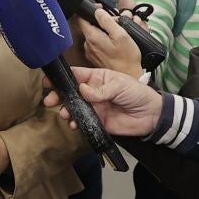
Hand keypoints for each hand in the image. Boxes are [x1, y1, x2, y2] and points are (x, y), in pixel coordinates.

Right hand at [44, 66, 163, 137]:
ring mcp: (94, 107)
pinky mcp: (97, 122)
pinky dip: (75, 122)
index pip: (76, 75)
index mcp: (97, 78)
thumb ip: (100, 90)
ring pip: (74, 108)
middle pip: (70, 92)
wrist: (151, 115)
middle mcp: (92, 92)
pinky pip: (82, 122)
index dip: (61, 77)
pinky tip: (74, 123)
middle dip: (58, 96)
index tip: (48, 81)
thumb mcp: (120, 85)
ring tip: (65, 114)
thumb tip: (81, 90)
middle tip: (49, 101)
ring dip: (66, 110)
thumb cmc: (137, 94)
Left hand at [78, 7, 142, 77]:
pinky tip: (117, 42)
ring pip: (96, 34)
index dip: (91, 11)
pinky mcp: (96, 57)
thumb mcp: (121, 35)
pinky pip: (99, 43)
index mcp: (92, 37)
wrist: (129, 77)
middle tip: (118, 23)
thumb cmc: (127, 58)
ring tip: (121, 33)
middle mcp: (88, 45)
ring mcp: (91, 52)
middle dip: (105, 22)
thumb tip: (98, 11)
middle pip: (92, 26)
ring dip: (107, 31)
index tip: (101, 10)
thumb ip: (107, 21)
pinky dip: (107, 40)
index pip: (82, 18)